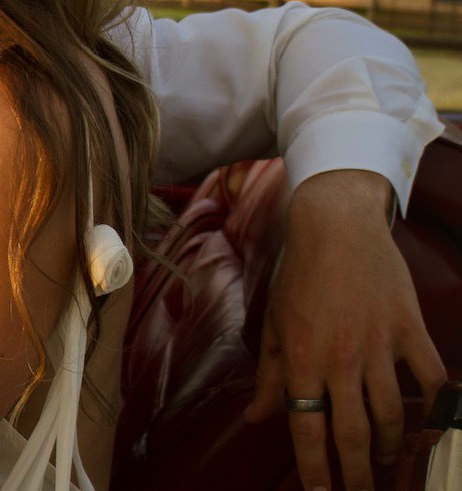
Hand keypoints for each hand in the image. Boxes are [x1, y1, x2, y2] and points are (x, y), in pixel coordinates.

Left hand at [244, 169, 445, 490]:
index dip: (316, 469)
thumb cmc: (299, 274)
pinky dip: (436, 405)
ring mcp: (379, 345)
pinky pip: (430, 378)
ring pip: (392, 413)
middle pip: (354, 433)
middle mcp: (340, 358)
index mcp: (302, 358)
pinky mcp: (409, 329)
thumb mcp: (273, 324)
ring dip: (392, 446)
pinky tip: (433, 425)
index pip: (307, 429)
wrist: (335, 225)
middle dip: (358, 472)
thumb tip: (255, 418)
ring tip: (389, 463)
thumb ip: (270, 377)